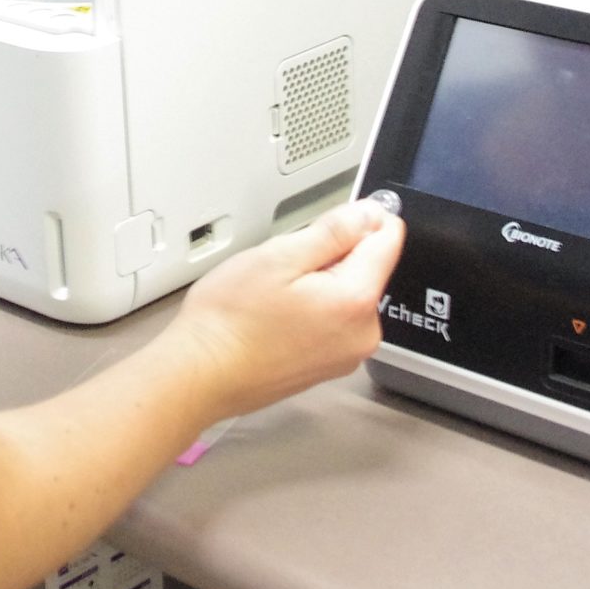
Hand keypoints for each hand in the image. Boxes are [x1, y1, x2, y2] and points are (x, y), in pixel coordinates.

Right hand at [164, 201, 405, 422]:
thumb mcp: (278, 256)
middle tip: (286, 268)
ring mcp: (347, 354)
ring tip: (276, 296)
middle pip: (368, 268)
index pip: (388, 238)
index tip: (328, 224)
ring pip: (348, 293)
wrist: (201, 374)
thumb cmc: (230, 321)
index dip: (361, 219)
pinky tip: (277, 315)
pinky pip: (334, 320)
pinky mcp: (329, 365)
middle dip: (332, 256)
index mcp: (356, 301)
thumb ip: (333, 231)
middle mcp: (362, 333)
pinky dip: (312, 309)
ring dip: (320, 284)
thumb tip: (370, 214)